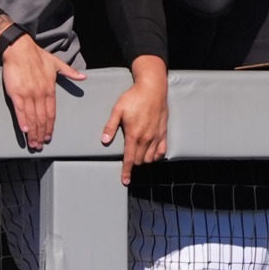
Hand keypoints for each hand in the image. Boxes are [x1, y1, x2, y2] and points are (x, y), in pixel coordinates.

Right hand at [1, 35, 84, 150]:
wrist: (20, 50)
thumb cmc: (38, 57)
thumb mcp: (57, 64)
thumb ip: (70, 72)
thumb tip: (84, 76)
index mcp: (50, 90)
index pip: (52, 113)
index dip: (50, 126)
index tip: (49, 136)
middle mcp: (40, 94)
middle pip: (43, 118)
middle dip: (41, 133)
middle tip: (40, 145)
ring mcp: (28, 94)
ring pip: (32, 117)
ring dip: (32, 132)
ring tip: (33, 142)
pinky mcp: (15, 93)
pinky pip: (20, 110)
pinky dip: (23, 121)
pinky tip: (24, 130)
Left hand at [104, 57, 167, 184]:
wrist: (153, 89)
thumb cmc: (133, 98)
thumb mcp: (117, 110)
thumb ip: (110, 127)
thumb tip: (104, 141)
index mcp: (133, 134)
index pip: (130, 159)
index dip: (127, 171)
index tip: (125, 181)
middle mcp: (146, 138)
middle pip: (140, 160)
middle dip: (134, 163)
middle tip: (128, 160)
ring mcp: (156, 136)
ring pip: (151, 157)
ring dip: (144, 160)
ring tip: (138, 155)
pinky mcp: (164, 132)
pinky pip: (162, 150)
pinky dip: (157, 155)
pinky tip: (152, 154)